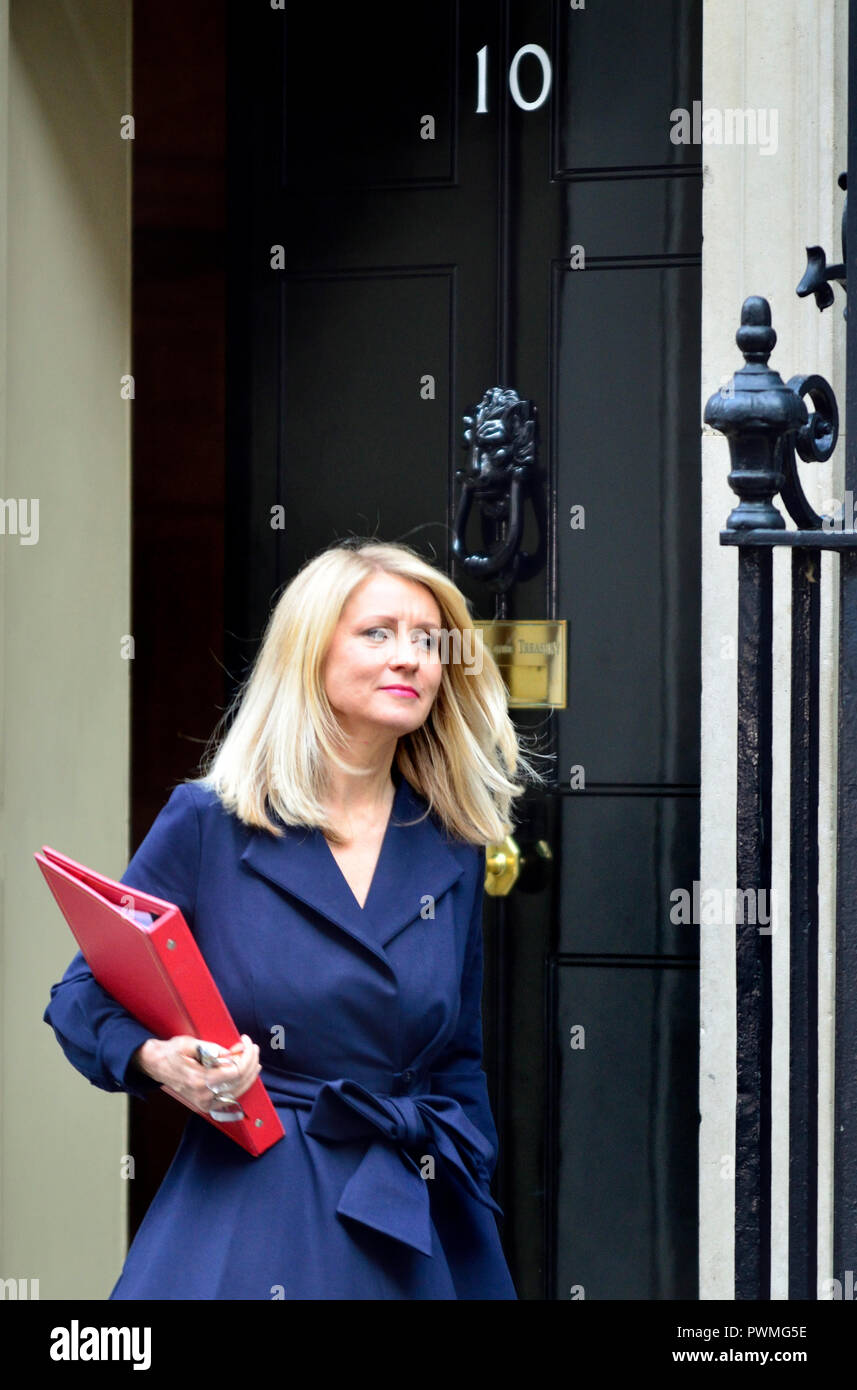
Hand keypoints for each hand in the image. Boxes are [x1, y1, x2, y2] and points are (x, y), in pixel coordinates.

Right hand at [133, 1034, 260, 1116]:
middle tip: (252, 1047)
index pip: (235, 1072)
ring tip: (253, 1058)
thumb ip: (213, 1049)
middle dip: (250, 1062)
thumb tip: (232, 1054)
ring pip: (238, 1092)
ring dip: (249, 1074)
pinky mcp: (206, 1105)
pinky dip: (241, 1085)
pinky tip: (246, 1073)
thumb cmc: (171, 1053)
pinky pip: (230, 1097)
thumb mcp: (190, 1043)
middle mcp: (203, 1096)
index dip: (246, 1056)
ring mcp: (204, 1103)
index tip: (246, 1042)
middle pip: (239, 1082)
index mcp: (199, 1080)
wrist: (155, 1065)